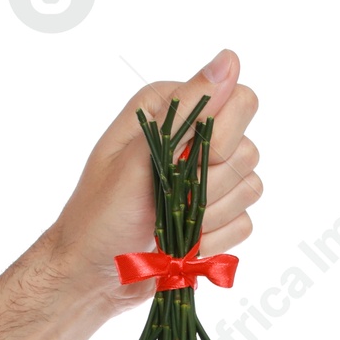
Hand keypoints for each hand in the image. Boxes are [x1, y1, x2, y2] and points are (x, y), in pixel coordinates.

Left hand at [0, 50, 261, 339]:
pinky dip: (215, 240)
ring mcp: (206, 180)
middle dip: (213, 183)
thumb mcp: (137, 159)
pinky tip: (183, 246)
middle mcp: (192, 139)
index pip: (238, 100)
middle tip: (171, 201)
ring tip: (170, 228)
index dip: (224, 135)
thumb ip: (186, 111)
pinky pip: (244, 221)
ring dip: (211, 216)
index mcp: (170, 111)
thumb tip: (230, 59)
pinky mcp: (213, 217)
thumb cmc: (98, 219)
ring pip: (251, 186)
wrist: (88, 280)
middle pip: (249, 146)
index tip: (188, 162)